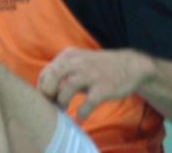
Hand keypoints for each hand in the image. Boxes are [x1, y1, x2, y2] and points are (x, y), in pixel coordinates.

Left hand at [37, 48, 153, 119]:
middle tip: (51, 104)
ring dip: (62, 101)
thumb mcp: (77, 62)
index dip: (42, 87)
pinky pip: (89, 102)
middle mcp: (78, 62)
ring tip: (63, 109)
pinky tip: (80, 116)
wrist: (129, 66)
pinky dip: (82, 111)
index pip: (47, 71)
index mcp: (68, 56)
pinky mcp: (104, 87)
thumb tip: (43, 89)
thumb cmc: (97, 67)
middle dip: (48, 92)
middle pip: (54, 75)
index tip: (45, 98)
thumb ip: (61, 71)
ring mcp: (91, 74)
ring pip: (68, 87)